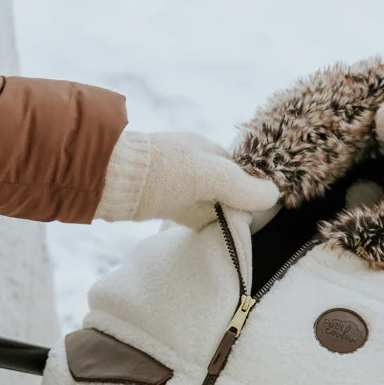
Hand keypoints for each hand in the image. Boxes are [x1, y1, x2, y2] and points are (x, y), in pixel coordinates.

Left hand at [97, 131, 278, 227]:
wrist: (109, 178)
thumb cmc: (162, 171)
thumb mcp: (209, 176)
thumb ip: (241, 187)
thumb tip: (274, 195)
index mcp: (206, 149)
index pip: (239, 173)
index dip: (249, 192)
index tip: (255, 213)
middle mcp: (192, 162)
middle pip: (224, 188)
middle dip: (233, 206)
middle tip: (241, 228)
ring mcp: (175, 180)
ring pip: (207, 201)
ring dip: (216, 216)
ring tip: (226, 235)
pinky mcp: (160, 199)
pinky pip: (189, 211)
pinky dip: (198, 221)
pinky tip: (203, 233)